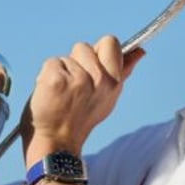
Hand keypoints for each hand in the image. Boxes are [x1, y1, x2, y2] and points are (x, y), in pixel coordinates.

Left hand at [20, 35, 144, 168]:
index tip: (90, 68)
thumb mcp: (108, 96)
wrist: (57, 143)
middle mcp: (99, 80)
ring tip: (61, 93)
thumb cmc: (80, 119)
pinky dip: (45, 77)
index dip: (97, 52)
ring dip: (60, 71)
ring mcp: (77, 80)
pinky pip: (50, 64)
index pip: (110, 42)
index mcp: (114, 82)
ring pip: (64, 57)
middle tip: (73, 87)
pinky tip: (50, 94)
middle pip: (83, 47)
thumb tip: (139, 52)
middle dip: (75, 62)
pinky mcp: (55, 80)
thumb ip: (123, 71)